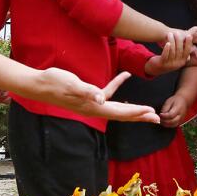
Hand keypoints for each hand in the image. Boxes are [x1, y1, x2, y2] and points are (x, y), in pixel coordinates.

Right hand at [25, 69, 159, 122]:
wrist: (38, 84)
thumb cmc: (54, 83)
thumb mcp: (71, 85)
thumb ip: (87, 91)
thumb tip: (100, 100)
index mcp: (93, 108)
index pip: (120, 112)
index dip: (137, 113)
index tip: (152, 114)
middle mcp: (94, 108)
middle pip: (122, 114)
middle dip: (140, 116)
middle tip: (158, 119)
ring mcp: (92, 103)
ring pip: (117, 106)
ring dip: (133, 107)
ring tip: (148, 109)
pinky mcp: (88, 95)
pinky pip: (107, 92)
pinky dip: (117, 85)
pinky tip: (125, 76)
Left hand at [146, 31, 192, 75]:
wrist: (156, 68)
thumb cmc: (168, 59)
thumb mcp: (177, 58)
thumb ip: (184, 52)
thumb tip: (194, 46)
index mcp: (182, 61)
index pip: (187, 51)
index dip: (188, 43)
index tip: (188, 35)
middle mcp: (177, 64)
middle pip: (179, 50)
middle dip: (179, 40)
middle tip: (177, 32)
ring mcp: (170, 64)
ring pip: (172, 51)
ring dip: (172, 41)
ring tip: (170, 34)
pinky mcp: (162, 63)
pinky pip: (165, 55)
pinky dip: (167, 49)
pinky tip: (167, 43)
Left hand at [159, 93, 189, 127]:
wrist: (184, 101)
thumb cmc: (175, 100)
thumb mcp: (169, 101)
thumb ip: (165, 109)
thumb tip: (161, 116)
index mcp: (178, 108)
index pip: (171, 115)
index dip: (164, 116)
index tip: (160, 114)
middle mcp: (181, 115)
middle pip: (172, 121)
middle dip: (164, 121)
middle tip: (159, 119)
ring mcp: (181, 119)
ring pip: (173, 125)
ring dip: (166, 124)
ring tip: (161, 121)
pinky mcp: (180, 121)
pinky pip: (174, 125)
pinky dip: (168, 125)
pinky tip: (165, 122)